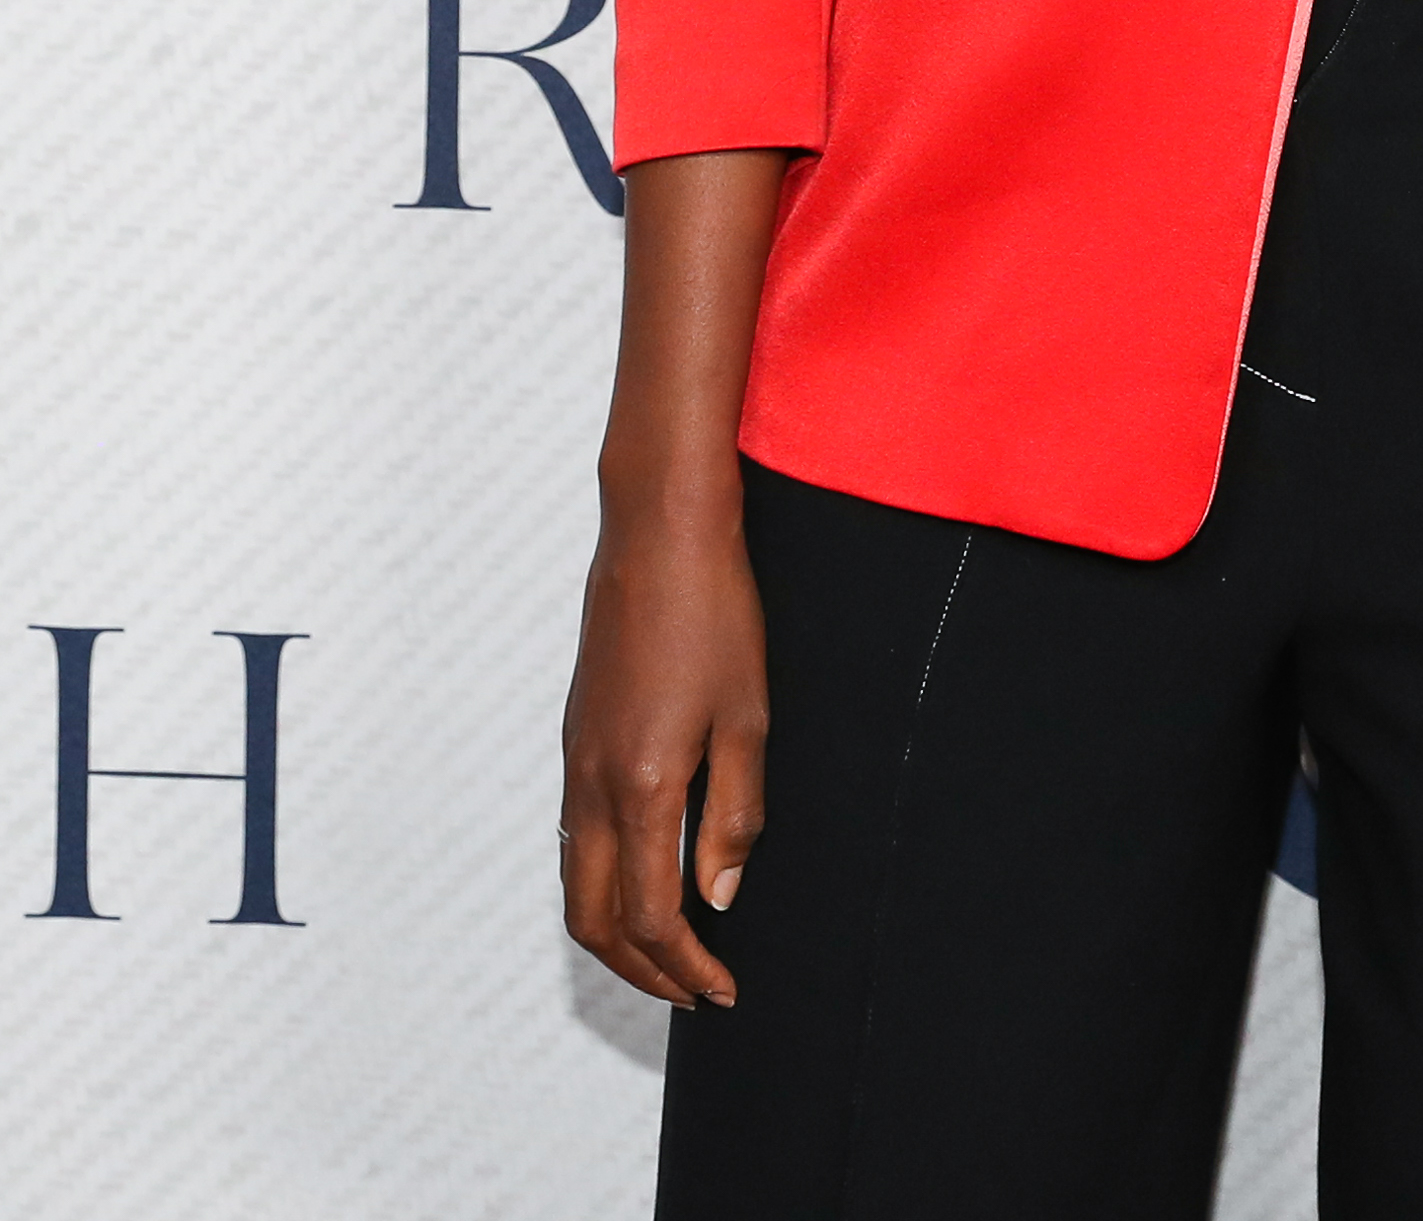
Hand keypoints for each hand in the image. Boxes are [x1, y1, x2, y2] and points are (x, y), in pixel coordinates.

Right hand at [559, 499, 768, 1006]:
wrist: (658, 534)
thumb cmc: (714, 614)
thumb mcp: (749, 715)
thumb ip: (735, 811)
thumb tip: (721, 894)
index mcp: (641, 785)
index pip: (650, 915)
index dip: (686, 965)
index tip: (723, 987)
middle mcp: (592, 784)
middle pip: (592, 919)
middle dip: (639, 970)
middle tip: (692, 988)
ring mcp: (575, 760)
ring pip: (574, 881)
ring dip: (615, 931)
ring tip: (671, 949)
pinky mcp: (576, 737)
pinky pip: (574, 837)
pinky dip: (602, 880)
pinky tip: (645, 873)